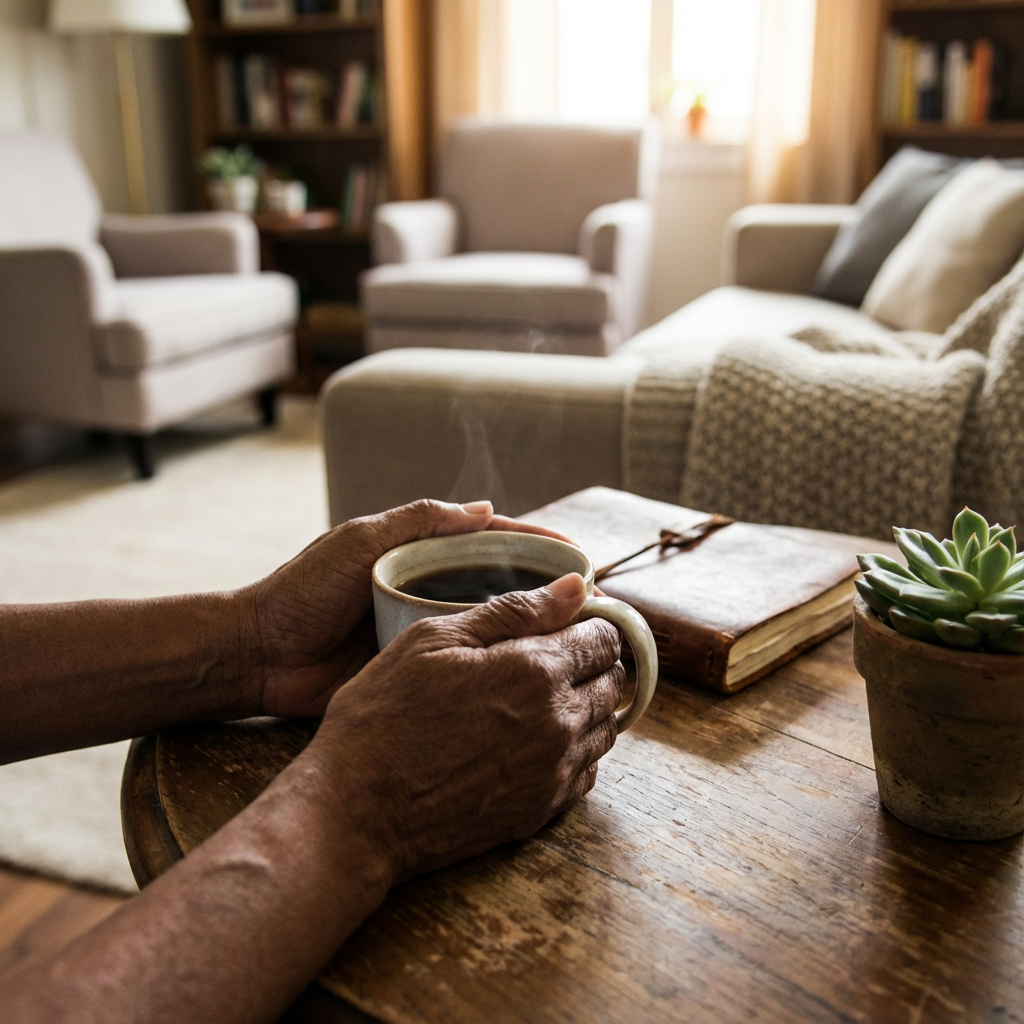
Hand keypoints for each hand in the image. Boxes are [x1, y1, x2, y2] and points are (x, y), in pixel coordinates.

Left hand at [239, 499, 571, 717]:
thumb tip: (485, 507)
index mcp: (417, 551)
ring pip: (487, 626)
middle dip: (542, 590)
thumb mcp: (358, 542)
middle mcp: (427, 587)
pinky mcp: (415, 668)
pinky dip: (495, 667)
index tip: (577, 556)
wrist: (259, 655)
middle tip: (589, 607)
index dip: (535, 545)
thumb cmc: (303, 591)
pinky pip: (462, 664)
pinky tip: (528, 677)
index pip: (488, 540)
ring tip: (572, 643)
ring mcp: (423, 629)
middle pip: (497, 583)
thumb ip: (416, 521)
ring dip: (526, 631)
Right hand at [311, 573, 623, 881]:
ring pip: (605, 728)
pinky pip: (586, 772)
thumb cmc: (383, 715)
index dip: (589, 622)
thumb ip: (514, 609)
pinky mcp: (541, 811)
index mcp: (536, 671)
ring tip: (539, 697)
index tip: (565, 623)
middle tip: (550, 656)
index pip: (604, 637)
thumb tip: (576, 586)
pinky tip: (534, 740)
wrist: (357, 812)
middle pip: (613, 681)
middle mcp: (559, 724)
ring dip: (587, 705)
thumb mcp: (434, 640)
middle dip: (592, 662)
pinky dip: (575, 750)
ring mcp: (554, 773)